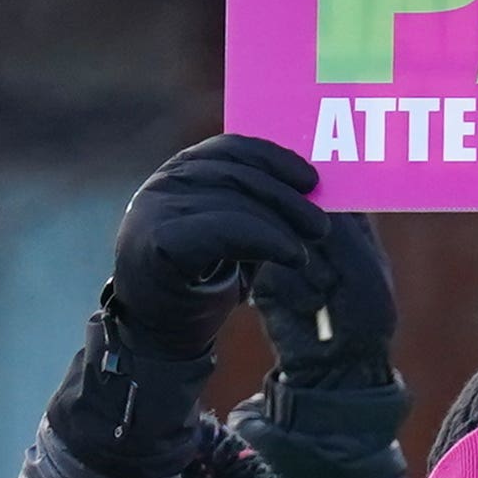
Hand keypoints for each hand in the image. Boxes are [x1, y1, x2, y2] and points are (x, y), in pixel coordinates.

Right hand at [105, 135, 325, 358]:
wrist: (158, 330)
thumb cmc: (201, 281)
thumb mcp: (235, 238)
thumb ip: (258, 211)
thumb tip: (314, 195)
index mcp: (180, 174)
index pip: (230, 148)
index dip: (274, 159)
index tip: (311, 179)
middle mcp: (164, 185)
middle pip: (236, 174)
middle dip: (286, 198)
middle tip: (321, 226)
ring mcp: (157, 210)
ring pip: (232, 201)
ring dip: (281, 224)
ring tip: (306, 248)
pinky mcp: (160, 241)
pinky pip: (225, 230)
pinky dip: (267, 240)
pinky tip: (293, 257)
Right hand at [251, 201, 393, 384]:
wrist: (340, 365)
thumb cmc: (365, 314)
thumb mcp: (360, 263)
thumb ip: (331, 223)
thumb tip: (294, 192)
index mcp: (348, 218)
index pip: (323, 183)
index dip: (318, 194)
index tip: (324, 210)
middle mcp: (313, 227)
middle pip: (295, 206)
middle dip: (321, 243)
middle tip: (340, 277)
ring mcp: (286, 248)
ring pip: (281, 235)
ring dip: (311, 270)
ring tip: (329, 294)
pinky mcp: (265, 273)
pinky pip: (272, 266)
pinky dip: (296, 288)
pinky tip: (309, 307)